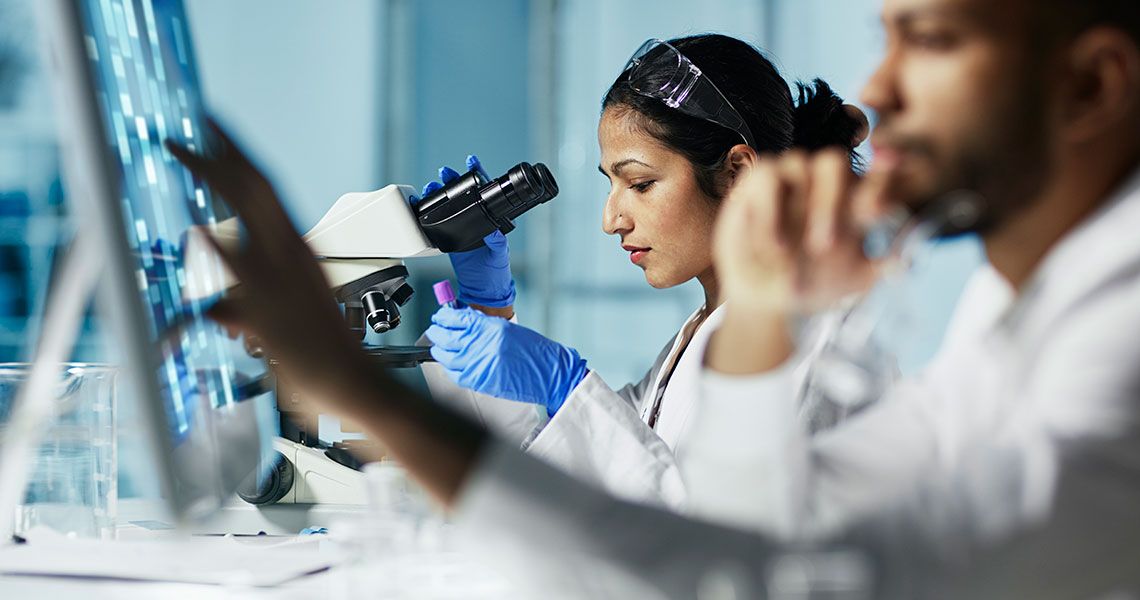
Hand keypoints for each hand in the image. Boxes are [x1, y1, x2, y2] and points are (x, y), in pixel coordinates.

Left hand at [164, 121, 377, 416]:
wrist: (346, 378)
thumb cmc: (322, 349)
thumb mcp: (281, 315)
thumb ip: (241, 306)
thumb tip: (212, 309)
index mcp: (297, 247)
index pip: (265, 189)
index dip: (238, 156)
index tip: (214, 130)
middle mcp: (290, 251)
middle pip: (253, 187)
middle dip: (218, 153)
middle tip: (188, 131)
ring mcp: (279, 274)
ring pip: (245, 210)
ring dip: (210, 176)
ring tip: (180, 150)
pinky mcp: (268, 303)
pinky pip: (239, 269)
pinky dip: (217, 247)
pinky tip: (197, 228)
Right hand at [411, 155, 515, 309]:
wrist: (482, 290)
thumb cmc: (495, 272)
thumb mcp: (499, 255)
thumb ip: (497, 243)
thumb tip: (494, 231)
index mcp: (491, 219)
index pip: (486, 192)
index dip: (479, 175)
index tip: (472, 162)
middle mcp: (476, 220)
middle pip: (464, 194)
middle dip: (454, 180)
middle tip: (445, 172)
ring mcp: (461, 228)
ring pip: (450, 205)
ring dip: (440, 193)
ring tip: (432, 185)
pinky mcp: (449, 238)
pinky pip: (438, 221)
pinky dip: (431, 211)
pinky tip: (425, 204)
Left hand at [424, 306, 587, 416]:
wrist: (550, 373)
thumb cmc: (533, 351)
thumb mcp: (508, 329)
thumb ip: (483, 325)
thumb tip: (461, 320)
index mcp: (491, 328)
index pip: (456, 318)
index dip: (443, 317)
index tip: (440, 316)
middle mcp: (482, 344)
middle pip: (446, 337)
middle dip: (437, 332)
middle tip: (435, 330)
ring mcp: (479, 364)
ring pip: (445, 356)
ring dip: (439, 350)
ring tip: (439, 347)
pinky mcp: (480, 381)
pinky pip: (455, 374)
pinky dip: (449, 368)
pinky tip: (450, 363)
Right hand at [715, 149, 886, 314]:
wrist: (769, 298)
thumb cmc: (815, 282)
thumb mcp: (853, 280)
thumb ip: (881, 267)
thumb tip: (907, 262)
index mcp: (852, 200)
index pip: (874, 178)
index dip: (882, 179)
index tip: (880, 204)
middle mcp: (821, 183)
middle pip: (834, 162)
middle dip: (832, 200)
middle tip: (826, 244)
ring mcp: (789, 180)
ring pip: (800, 162)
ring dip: (792, 209)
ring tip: (788, 251)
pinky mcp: (757, 183)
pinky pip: (766, 176)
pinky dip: (769, 208)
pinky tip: (773, 243)